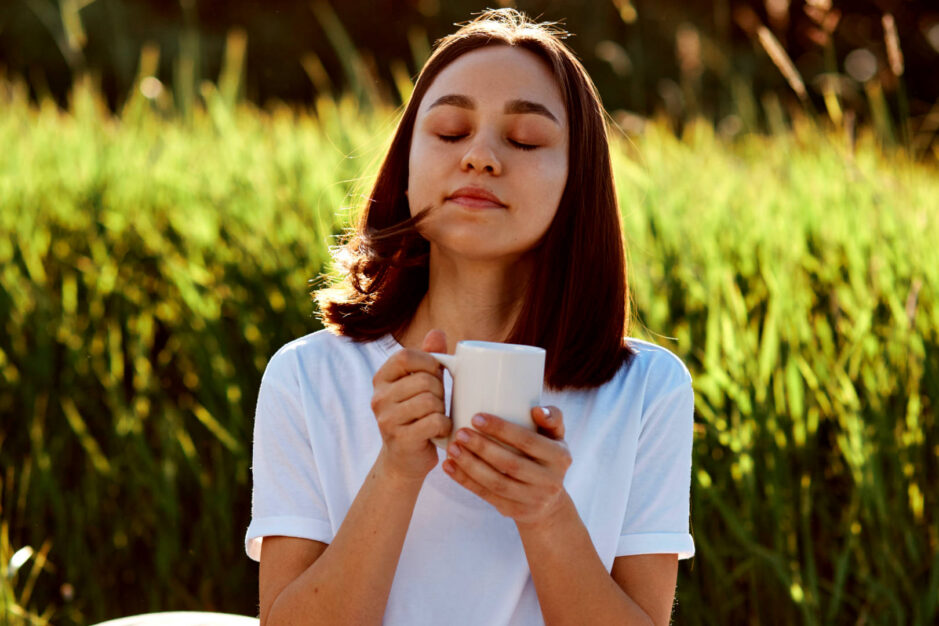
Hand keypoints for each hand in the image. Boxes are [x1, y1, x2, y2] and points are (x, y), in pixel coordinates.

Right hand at [371, 329, 451, 483]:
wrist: (405, 460)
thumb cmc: (417, 416)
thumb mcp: (421, 384)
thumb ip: (429, 358)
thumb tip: (437, 332)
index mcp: (381, 378)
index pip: (405, 356)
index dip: (428, 362)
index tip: (436, 374)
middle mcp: (378, 397)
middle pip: (423, 380)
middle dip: (440, 390)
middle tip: (438, 403)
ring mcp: (386, 419)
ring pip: (430, 400)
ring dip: (442, 409)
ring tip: (438, 416)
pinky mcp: (400, 439)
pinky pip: (434, 421)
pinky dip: (445, 426)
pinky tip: (441, 431)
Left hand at [442, 406, 571, 525]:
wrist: (549, 503)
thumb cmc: (546, 457)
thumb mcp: (557, 438)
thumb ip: (553, 418)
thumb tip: (537, 410)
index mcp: (560, 457)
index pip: (528, 441)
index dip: (502, 430)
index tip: (476, 417)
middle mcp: (550, 481)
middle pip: (510, 463)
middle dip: (482, 447)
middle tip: (460, 433)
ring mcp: (532, 500)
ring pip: (496, 483)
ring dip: (470, 465)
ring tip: (452, 448)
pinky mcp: (514, 512)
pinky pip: (486, 496)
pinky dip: (465, 481)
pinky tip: (449, 467)